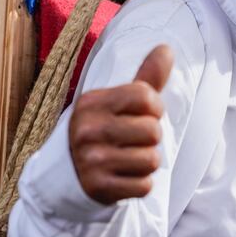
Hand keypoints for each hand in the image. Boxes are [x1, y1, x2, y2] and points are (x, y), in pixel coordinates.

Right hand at [69, 44, 172, 204]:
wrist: (69, 174)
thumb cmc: (104, 130)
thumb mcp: (119, 101)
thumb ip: (146, 77)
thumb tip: (166, 48)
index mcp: (91, 102)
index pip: (146, 96)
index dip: (154, 108)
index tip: (142, 115)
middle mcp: (87, 130)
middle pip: (153, 131)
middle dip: (150, 138)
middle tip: (131, 141)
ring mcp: (91, 161)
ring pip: (152, 160)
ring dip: (146, 162)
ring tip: (127, 159)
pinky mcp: (98, 188)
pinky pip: (144, 186)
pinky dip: (140, 184)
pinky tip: (122, 177)